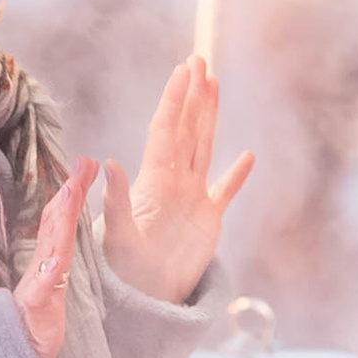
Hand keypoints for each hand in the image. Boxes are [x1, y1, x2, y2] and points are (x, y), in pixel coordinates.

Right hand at [13, 159, 93, 357]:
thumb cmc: (32, 331)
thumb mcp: (49, 296)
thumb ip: (51, 271)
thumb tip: (56, 250)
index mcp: (47, 265)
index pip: (58, 223)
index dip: (69, 195)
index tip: (83, 169)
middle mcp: (41, 269)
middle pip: (56, 225)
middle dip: (70, 193)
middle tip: (83, 164)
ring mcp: (37, 286)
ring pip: (53, 246)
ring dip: (62, 219)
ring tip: (72, 193)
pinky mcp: (37, 307)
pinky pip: (45, 286)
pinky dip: (50, 269)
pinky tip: (58, 254)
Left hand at [102, 56, 252, 305]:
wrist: (147, 297)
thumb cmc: (127, 269)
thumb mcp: (118, 234)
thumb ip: (117, 199)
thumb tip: (109, 162)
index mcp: (154, 180)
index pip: (167, 130)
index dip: (176, 99)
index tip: (184, 69)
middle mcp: (174, 182)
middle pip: (186, 129)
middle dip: (193, 95)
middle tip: (199, 60)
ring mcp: (192, 198)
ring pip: (204, 147)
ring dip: (209, 117)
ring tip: (214, 86)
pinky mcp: (208, 220)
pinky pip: (225, 191)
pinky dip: (237, 174)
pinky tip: (248, 156)